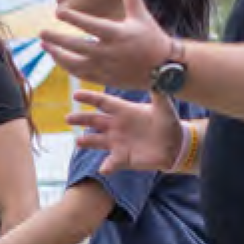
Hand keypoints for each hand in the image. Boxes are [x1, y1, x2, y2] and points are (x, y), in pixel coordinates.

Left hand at [38, 0, 169, 87]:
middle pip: (77, 47)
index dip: (74, 18)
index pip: (91, 25)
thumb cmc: (152, 38)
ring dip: (58, 56)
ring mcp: (107, 68)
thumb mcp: (141, 15)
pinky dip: (68, 67)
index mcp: (118, 34)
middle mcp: (110, 53)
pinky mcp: (106, 79)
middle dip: (57, 40)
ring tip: (45, 46)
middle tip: (41, 33)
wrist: (164, 69)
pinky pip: (82, 75)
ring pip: (76, 64)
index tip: (58, 12)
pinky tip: (59, 59)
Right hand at [69, 88, 183, 170]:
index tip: (76, 94)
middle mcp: (116, 126)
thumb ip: (159, 93)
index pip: (102, 102)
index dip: (89, 98)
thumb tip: (158, 75)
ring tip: (79, 141)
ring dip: (87, 141)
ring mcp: (118, 142)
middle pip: (94, 120)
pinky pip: (111, 163)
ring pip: (96, 141)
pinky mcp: (123, 158)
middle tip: (68, 118)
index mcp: (124, 110)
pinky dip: (106, 166)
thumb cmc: (168, 122)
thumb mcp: (164, 106)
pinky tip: (103, 168)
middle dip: (81, 119)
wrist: (175, 144)